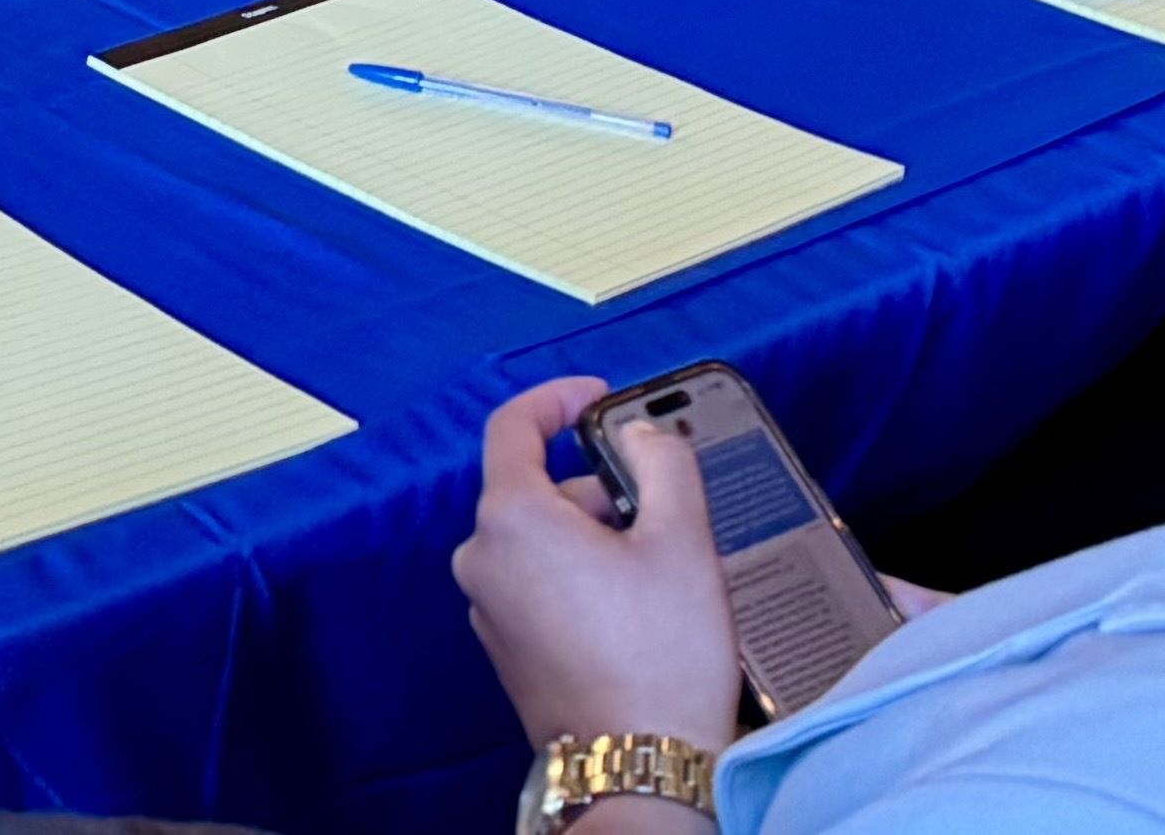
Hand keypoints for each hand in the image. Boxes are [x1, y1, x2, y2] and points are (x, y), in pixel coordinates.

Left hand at [452, 378, 742, 753]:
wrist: (640, 767)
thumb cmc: (661, 658)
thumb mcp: (683, 541)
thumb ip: (663, 464)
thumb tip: (643, 434)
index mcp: (511, 520)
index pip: (512, 426)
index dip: (557, 400)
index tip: (598, 397)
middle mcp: (482, 559)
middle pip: (536, 490)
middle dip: (599, 488)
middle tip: (664, 512)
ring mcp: (488, 608)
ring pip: (540, 541)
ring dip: (594, 537)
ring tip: (659, 572)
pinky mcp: (506, 647)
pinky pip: (537, 584)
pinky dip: (579, 576)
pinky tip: (635, 610)